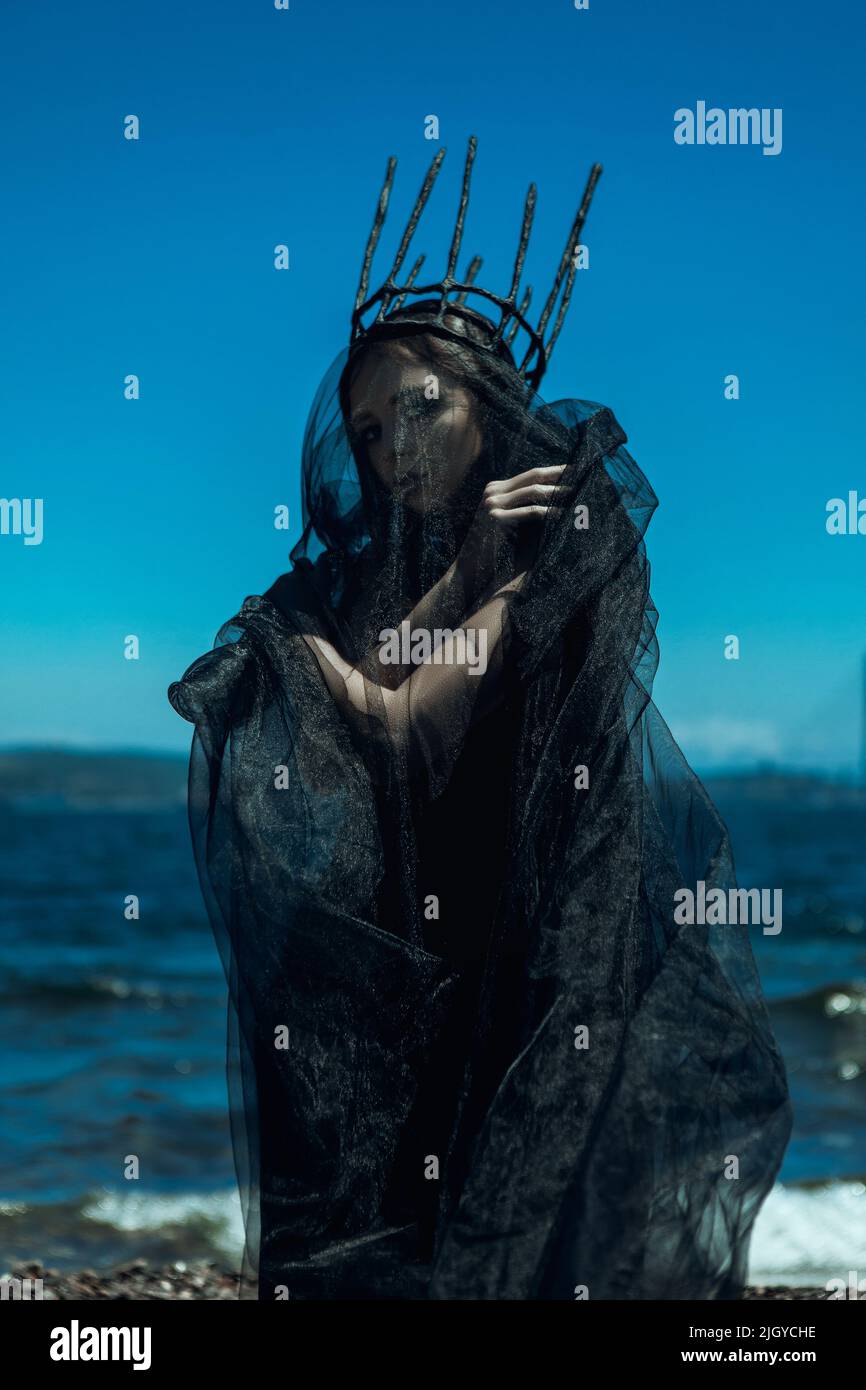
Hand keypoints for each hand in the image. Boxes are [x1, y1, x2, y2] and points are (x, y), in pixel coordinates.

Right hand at [460, 463, 570, 594]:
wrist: (470, 567)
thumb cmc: (494, 548)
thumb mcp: (510, 520)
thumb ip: (525, 506)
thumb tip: (556, 497)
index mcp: (496, 488)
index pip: (530, 474)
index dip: (554, 471)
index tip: (575, 471)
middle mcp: (493, 491)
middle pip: (533, 476)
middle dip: (560, 475)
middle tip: (583, 476)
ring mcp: (492, 503)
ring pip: (533, 491)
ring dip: (558, 493)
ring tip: (578, 495)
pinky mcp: (496, 518)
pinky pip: (530, 511)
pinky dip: (550, 512)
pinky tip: (564, 515)